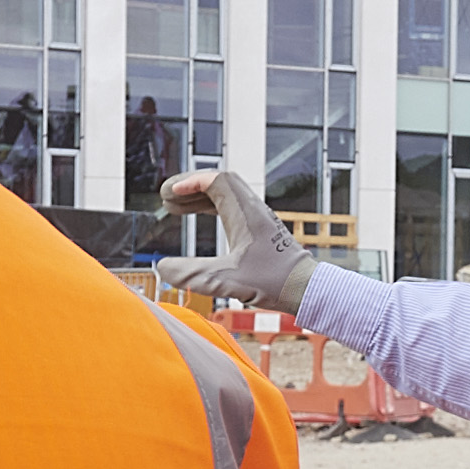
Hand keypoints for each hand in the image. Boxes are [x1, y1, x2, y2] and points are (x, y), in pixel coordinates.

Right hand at [152, 164, 310, 308]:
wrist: (307, 288)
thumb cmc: (273, 282)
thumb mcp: (225, 280)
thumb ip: (191, 274)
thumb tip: (162, 268)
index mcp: (246, 213)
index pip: (216, 180)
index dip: (189, 182)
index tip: (169, 193)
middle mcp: (253, 209)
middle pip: (219, 183)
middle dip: (189, 187)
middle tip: (166, 199)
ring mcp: (259, 218)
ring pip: (225, 195)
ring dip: (199, 198)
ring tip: (175, 209)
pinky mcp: (262, 230)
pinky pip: (232, 208)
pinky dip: (212, 209)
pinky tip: (202, 222)